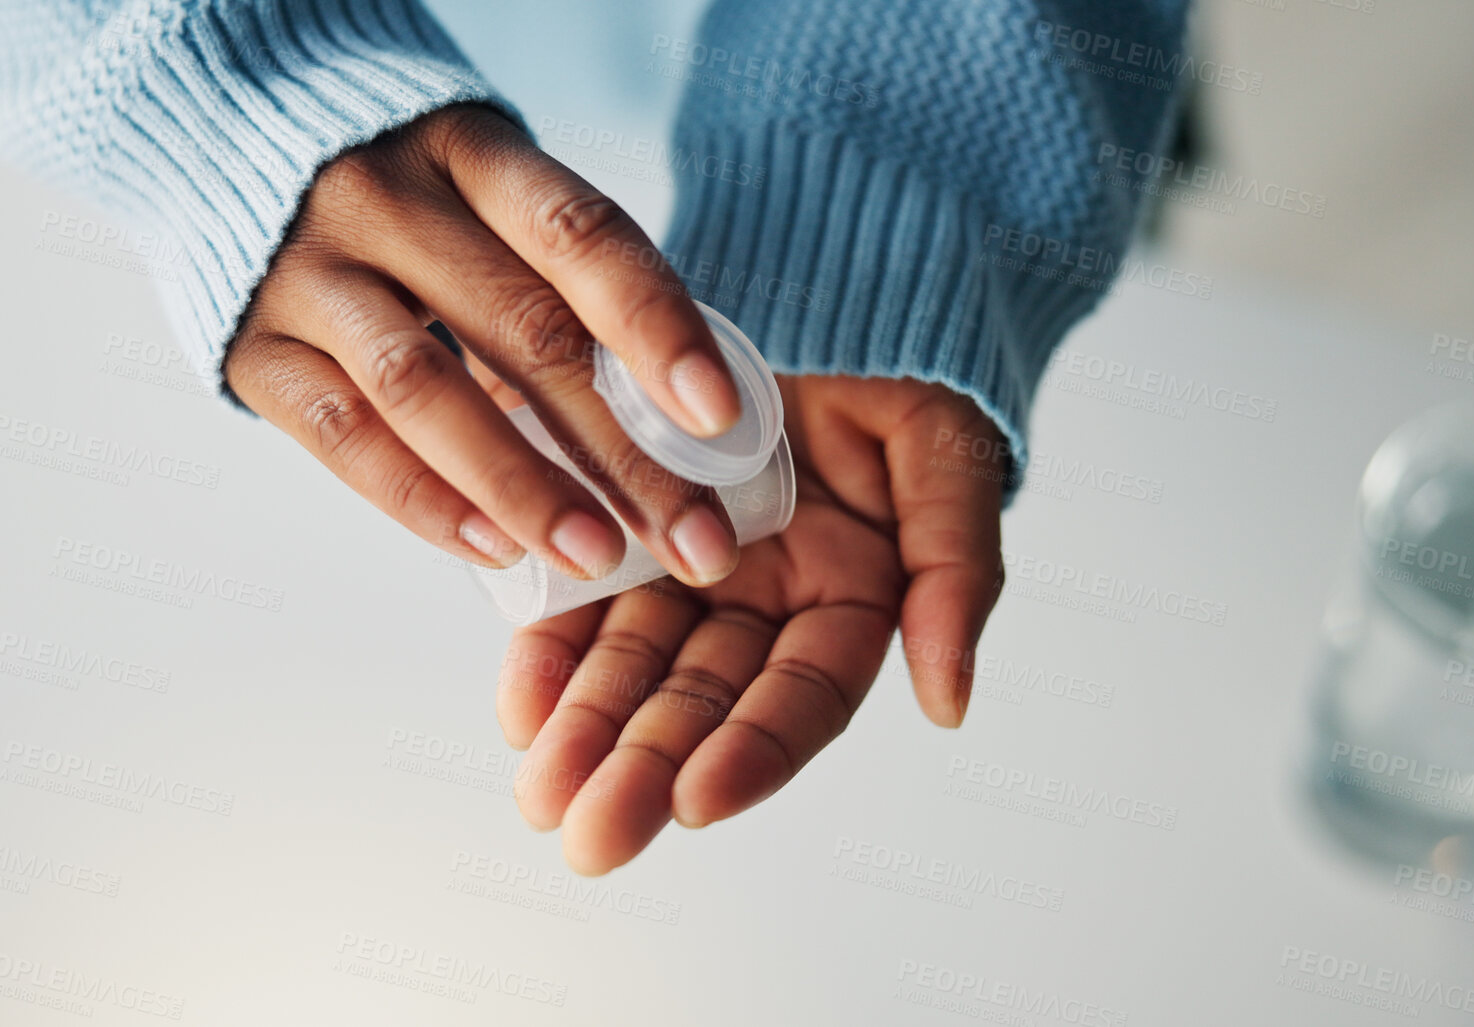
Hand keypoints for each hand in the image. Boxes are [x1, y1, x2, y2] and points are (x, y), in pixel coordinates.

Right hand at [224, 103, 745, 585]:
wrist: (231, 151)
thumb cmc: (406, 196)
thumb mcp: (484, 195)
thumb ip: (559, 280)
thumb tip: (678, 417)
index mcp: (470, 153)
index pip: (580, 239)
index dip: (656, 327)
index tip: (720, 418)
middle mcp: (384, 201)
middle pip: (524, 333)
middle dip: (624, 451)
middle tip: (695, 540)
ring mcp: (309, 273)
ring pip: (428, 392)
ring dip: (524, 487)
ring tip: (598, 556)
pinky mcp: (255, 348)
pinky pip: (344, 438)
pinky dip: (423, 501)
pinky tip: (493, 549)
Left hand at [496, 375, 1008, 873]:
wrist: (823, 261)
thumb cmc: (902, 354)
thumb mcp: (946, 456)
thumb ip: (954, 572)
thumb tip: (950, 703)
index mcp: (847, 593)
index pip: (802, 695)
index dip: (754, 749)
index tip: (696, 799)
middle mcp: (760, 594)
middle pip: (704, 699)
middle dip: (646, 766)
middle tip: (588, 836)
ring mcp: (684, 561)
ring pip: (634, 662)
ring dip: (587, 731)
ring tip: (541, 792)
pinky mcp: (617, 518)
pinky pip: (579, 594)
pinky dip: (548, 649)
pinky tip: (518, 704)